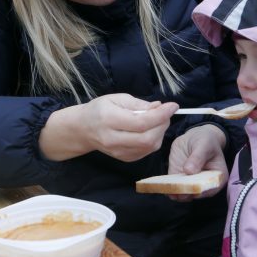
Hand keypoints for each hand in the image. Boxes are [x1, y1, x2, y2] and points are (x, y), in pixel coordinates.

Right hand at [40, 94, 177, 161]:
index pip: (141, 122)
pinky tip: (150, 130)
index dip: (161, 114)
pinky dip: (154, 140)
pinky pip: (146, 151)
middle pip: (147, 138)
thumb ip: (139, 104)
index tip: (173, 105)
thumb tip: (159, 107)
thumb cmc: (100, 110)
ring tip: (157, 120)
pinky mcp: (124, 158)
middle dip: (163, 124)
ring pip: (149, 146)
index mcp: (109, 120)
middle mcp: (113, 139)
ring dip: (160, 132)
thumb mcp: (117, 98)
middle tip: (165, 113)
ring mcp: (119, 152)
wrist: (83, 129)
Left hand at [167, 124, 227, 201]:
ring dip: (176, 193)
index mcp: (217, 176)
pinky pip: (174, 187)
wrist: (193, 137)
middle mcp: (204, 184)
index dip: (202, 190)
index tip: (193, 189)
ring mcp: (190, 183)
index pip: (211, 188)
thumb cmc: (205, 140)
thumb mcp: (204, 145)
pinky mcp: (179, 180)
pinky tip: (162, 187)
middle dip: (187, 193)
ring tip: (169, 190)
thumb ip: (198, 157)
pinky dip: (168, 188)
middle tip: (178, 190)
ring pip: (184, 193)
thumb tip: (189, 171)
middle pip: (196, 193)